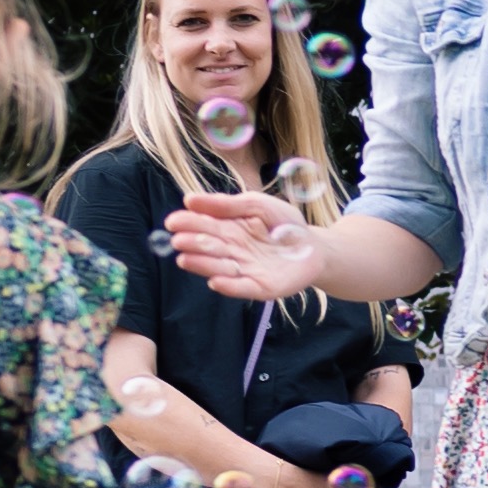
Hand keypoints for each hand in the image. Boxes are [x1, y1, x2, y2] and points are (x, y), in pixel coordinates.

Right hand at [166, 186, 323, 303]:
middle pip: (208, 248)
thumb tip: (190, 199)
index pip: (204, 226)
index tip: (172, 222)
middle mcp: (231, 252)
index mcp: (228, 230)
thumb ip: (228, 204)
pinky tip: (215, 281)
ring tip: (186, 259)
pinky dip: (229, 286)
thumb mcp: (257, 205)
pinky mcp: (260, 287)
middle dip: (192, 244)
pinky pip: (241, 288)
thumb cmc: (284, 223)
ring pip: (219, 268)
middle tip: (178, 240)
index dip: (187, 224)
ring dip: (202, 265)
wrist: (315, 247)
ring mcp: (244, 271)